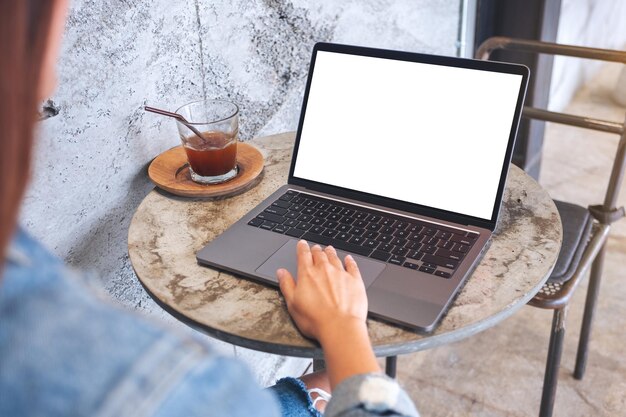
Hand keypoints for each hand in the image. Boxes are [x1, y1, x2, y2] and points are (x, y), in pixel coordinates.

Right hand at [277, 240, 380, 387]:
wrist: (340, 327)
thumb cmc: (315, 320)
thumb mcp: (292, 304)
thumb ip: (287, 285)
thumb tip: (281, 272)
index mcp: (307, 274)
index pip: (303, 255)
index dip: (302, 248)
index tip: (302, 244)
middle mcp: (324, 270)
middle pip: (319, 255)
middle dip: (316, 250)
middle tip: (315, 248)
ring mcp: (341, 274)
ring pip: (334, 258)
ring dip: (330, 252)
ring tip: (328, 249)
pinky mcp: (355, 281)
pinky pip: (352, 266)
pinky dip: (349, 261)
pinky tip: (348, 259)